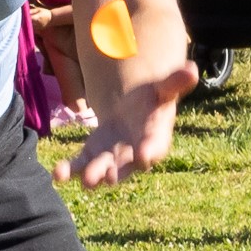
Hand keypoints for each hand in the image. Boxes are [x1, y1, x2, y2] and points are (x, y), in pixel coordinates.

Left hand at [57, 51, 196, 191]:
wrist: (134, 112)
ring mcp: (112, 158)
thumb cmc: (153, 101)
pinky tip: (58, 174)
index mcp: (156, 139)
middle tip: (108, 178)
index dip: (150, 152)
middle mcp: (133, 155)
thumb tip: (192, 68)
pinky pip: (80, 165)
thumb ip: (175, 83)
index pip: (155, 147)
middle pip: (126, 166)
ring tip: (83, 181)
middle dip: (116, 172)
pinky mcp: (93, 155)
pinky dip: (69, 170)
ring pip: (101, 170)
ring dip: (91, 175)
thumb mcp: (163, 89)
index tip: (145, 156)